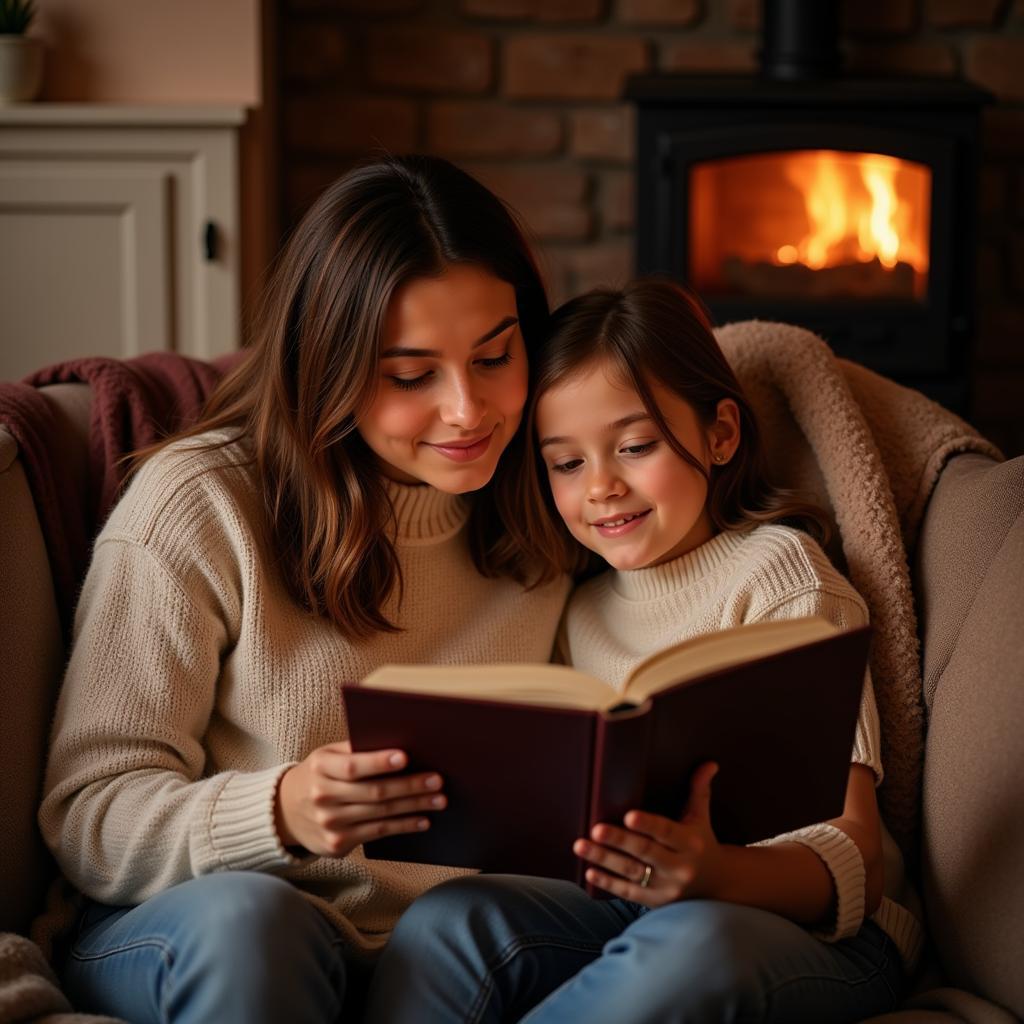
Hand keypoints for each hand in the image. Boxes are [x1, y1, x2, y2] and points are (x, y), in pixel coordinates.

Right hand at [275, 740, 445, 856]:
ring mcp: (329, 823)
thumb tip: (400, 742)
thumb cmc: (319, 774)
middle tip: (437, 780)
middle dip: (410, 786)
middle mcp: (323, 796)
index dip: (379, 762)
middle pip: (374, 793)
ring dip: (414, 807)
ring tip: (439, 800)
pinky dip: (403, 826)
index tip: (406, 757)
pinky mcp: (337, 844)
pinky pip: (377, 833)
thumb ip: (355, 750)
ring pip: (380, 814)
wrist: (285, 811)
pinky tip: (422, 820)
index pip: (353, 767)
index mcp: (321, 768)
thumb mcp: (328, 755)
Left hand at [573, 761, 720, 906]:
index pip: (668, 831)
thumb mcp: (701, 817)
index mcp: (690, 842)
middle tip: (595, 829)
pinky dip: (608, 883)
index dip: (648, 824)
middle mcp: (680, 867)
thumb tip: (710, 763)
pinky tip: (589, 871)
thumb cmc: (701, 842)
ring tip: (580, 845)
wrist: (716, 884)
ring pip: (632, 872)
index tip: (628, 816)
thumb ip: (699, 790)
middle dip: (619, 840)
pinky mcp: (655, 901)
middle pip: (645, 851)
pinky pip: (628, 892)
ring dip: (604, 859)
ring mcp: (667, 887)